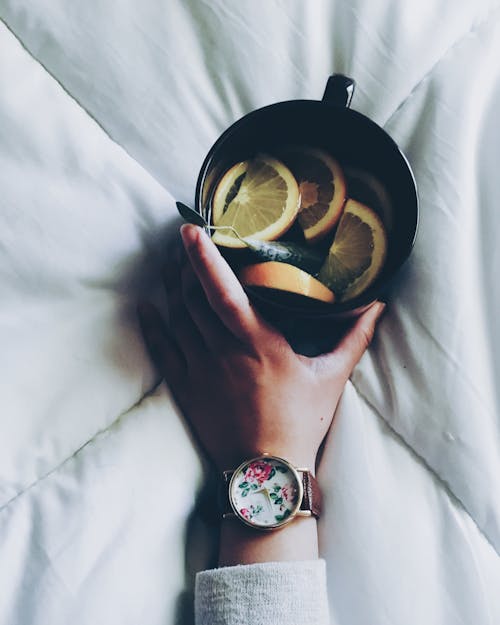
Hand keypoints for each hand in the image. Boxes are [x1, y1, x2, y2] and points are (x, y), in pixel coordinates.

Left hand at [138, 224, 384, 473]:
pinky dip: (152, 325)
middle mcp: (222, 351)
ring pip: (176, 317)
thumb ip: (354, 337)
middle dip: (184, 265)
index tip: (190, 231)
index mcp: (258, 342)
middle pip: (192, 297)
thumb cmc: (301, 423)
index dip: (204, 258)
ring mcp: (199, 369)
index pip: (223, 290)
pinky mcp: (186, 389)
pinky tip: (147, 306)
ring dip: (170, 288)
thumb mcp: (332, 377)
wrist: (266, 473)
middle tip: (183, 241)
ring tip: (169, 263)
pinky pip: (163, 350)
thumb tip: (378, 305)